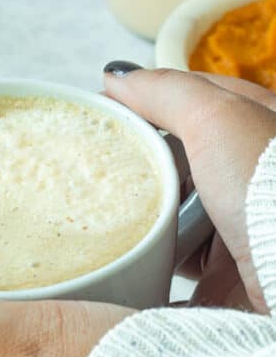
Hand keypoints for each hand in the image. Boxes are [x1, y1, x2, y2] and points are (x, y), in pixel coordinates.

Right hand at [105, 67, 275, 313]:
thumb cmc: (272, 189)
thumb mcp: (219, 118)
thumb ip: (167, 91)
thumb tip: (117, 76)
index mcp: (264, 125)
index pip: (197, 99)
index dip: (150, 99)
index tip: (104, 108)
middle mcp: (254, 178)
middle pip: (181, 161)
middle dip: (140, 166)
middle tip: (97, 166)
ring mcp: (244, 229)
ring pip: (175, 217)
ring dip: (143, 222)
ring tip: (101, 218)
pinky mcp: (230, 280)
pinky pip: (178, 271)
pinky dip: (150, 272)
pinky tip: (122, 268)